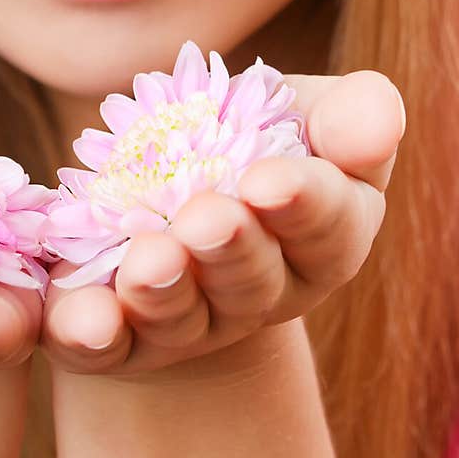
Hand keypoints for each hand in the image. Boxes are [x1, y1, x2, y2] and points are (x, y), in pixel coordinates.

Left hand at [41, 69, 403, 375]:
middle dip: (231, 250)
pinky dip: (92, 333)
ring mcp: (187, 322)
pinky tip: (81, 317)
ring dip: (164, 291)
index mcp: (321, 239)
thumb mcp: (306, 112)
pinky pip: (105, 345)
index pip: (329, 230)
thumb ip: (352, 117)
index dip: (304, 205)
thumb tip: (378, 123)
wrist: (168, 192)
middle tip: (208, 217)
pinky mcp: (115, 335)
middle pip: (253, 281)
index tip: (271, 179)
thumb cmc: (252, 135)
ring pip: (182, 317)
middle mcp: (259, 293)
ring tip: (148, 258)